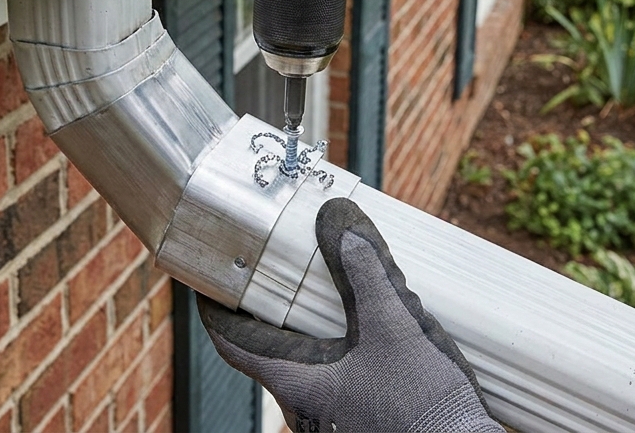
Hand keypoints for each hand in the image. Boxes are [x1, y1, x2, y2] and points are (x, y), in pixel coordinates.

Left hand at [198, 198, 502, 432]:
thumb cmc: (425, 409)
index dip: (216, 311)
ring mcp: (333, 420)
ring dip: (312, 335)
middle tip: (277, 274)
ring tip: (332, 297)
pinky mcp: (363, 423)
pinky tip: (372, 337)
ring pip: (307, 369)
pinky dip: (342, 354)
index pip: (233, 344)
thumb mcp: (395, 326)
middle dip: (272, 314)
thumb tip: (340, 222)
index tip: (209, 283)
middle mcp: (305, 409)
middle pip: (270, 354)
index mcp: (298, 385)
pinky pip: (339, 382)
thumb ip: (367, 272)